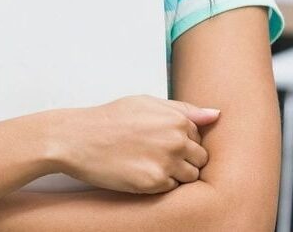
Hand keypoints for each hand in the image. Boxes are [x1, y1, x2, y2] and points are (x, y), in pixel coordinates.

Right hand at [56, 95, 218, 193]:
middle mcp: (175, 140)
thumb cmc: (109, 119)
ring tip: (147, 162)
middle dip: (182, 158)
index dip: (181, 140)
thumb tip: (216, 115)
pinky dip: (159, 183)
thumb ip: (183, 110)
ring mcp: (166, 163)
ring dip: (174, 173)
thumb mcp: (145, 103)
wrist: (76, 138)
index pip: (199, 137)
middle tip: (153, 153)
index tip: (160, 139)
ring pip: (190, 176)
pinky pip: (172, 188)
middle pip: (200, 159)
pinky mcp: (154, 183)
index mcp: (176, 119)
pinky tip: (139, 170)